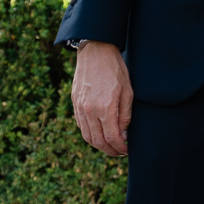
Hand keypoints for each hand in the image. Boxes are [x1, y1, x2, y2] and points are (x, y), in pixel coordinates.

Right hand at [72, 41, 132, 155]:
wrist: (95, 51)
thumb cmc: (115, 69)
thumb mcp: (128, 92)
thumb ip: (125, 116)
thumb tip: (124, 135)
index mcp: (105, 108)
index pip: (111, 138)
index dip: (120, 147)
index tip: (126, 150)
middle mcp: (89, 110)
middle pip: (97, 141)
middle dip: (110, 150)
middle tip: (119, 152)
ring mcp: (79, 107)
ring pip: (87, 136)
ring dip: (98, 145)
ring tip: (109, 146)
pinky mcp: (75, 103)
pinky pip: (81, 125)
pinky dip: (89, 134)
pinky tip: (98, 134)